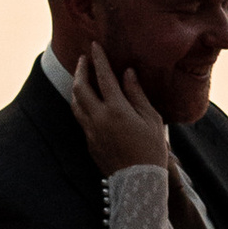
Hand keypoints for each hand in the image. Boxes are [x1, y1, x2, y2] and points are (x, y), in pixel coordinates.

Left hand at [68, 48, 169, 176]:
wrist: (138, 182)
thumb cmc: (151, 149)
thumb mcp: (151, 119)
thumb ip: (137, 94)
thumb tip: (127, 74)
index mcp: (117, 110)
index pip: (104, 78)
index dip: (98, 60)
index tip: (94, 46)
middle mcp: (99, 118)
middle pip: (81, 88)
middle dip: (81, 70)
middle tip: (84, 59)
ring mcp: (91, 131)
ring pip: (76, 103)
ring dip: (77, 87)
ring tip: (82, 77)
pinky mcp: (89, 142)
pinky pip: (80, 117)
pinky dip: (80, 103)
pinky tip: (87, 101)